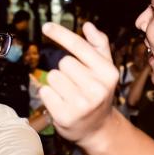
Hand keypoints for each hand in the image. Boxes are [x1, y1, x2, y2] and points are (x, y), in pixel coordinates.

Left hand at [37, 22, 119, 146]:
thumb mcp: (105, 69)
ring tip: (69, 93)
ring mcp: (81, 104)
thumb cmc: (98, 93)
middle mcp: (97, 89)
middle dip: (65, 70)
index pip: (79, 47)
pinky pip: (44, 91)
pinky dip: (49, 95)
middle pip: (63, 62)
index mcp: (108, 73)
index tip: (46, 26)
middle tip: (75, 83)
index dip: (61, 34)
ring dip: (56, 83)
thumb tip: (88, 26)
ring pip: (52, 76)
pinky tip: (61, 102)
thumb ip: (99, 45)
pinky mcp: (64, 116)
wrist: (98, 128)